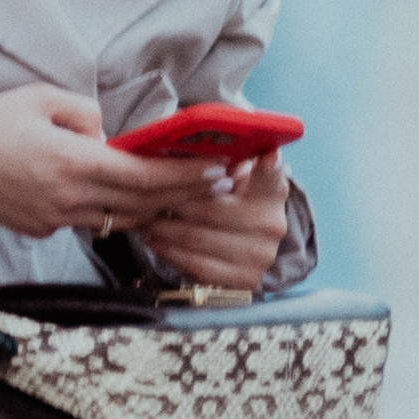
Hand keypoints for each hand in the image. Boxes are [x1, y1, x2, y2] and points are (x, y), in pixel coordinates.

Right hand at [0, 84, 218, 239]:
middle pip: (142, 205)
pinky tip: (135, 198)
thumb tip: (110, 137)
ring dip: (155, 207)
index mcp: (72, 165)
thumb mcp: (40, 98)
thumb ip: (86, 114)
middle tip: (222, 184)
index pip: (144, 179)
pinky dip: (116, 210)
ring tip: (189, 192)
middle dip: (186, 195)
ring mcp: (55, 220)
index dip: (187, 178)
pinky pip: (90, 221)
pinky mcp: (41, 229)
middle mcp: (68, 200)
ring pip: (119, 218)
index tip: (219, 171)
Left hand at [140, 157, 291, 293]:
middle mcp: (272, 224)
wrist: (252, 248)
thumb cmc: (235, 201)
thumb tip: (200, 137)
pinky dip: (171, 252)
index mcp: (273, 191)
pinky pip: (197, 265)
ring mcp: (260, 255)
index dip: (268, 165)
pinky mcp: (245, 280)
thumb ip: (228, 160)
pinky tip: (156, 241)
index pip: (271, 175)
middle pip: (210, 210)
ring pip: (197, 239)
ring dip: (163, 229)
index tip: (265, 154)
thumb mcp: (239, 176)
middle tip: (147, 196)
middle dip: (173, 203)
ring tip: (145, 219)